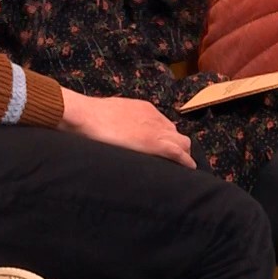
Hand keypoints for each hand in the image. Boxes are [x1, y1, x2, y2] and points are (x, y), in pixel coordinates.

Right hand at [59, 90, 195, 167]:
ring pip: (182, 142)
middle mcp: (155, 118)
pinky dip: (185, 161)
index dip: (166, 137)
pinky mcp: (157, 144)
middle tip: (175, 159)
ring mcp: (157, 130)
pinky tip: (188, 169)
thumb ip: (120, 122)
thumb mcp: (111, 114)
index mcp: (144, 109)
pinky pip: (178, 153)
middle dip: (178, 145)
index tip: (164, 146)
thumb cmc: (92, 116)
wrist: (89, 115)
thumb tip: (115, 130)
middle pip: (176, 133)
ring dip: (182, 153)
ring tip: (181, 166)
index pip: (163, 125)